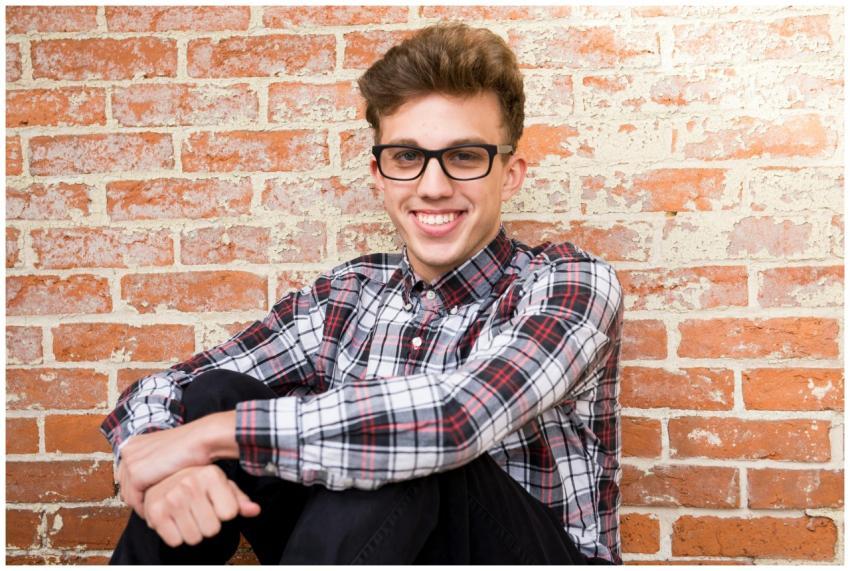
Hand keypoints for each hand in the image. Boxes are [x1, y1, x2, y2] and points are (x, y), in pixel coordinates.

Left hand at [117, 411, 237, 515]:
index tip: (151, 499)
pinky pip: (135, 501)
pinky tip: (158, 514)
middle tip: (154, 510)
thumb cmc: (192, 445)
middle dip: (138, 499)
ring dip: (142, 506)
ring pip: (128, 495)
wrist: (201, 440)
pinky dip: (146, 510)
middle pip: (125, 485)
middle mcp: (128, 451)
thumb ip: (154, 462)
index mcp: (133, 443)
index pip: (126, 475)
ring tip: (157, 514)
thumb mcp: (167, 451)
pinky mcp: (137, 474)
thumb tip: (150, 481)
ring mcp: (130, 462)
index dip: (138, 489)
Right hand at [143, 464, 260, 547]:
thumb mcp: (222, 486)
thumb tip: (254, 510)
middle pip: (212, 529)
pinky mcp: (155, 512)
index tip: (217, 505)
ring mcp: (171, 498)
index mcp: (210, 475)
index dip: (225, 514)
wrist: (163, 478)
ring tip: (188, 516)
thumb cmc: (198, 483)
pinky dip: (176, 536)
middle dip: (208, 525)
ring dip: (193, 532)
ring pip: (194, 538)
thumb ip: (239, 499)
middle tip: (201, 512)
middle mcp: (190, 484)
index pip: (229, 514)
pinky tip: (175, 521)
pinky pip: (175, 541)